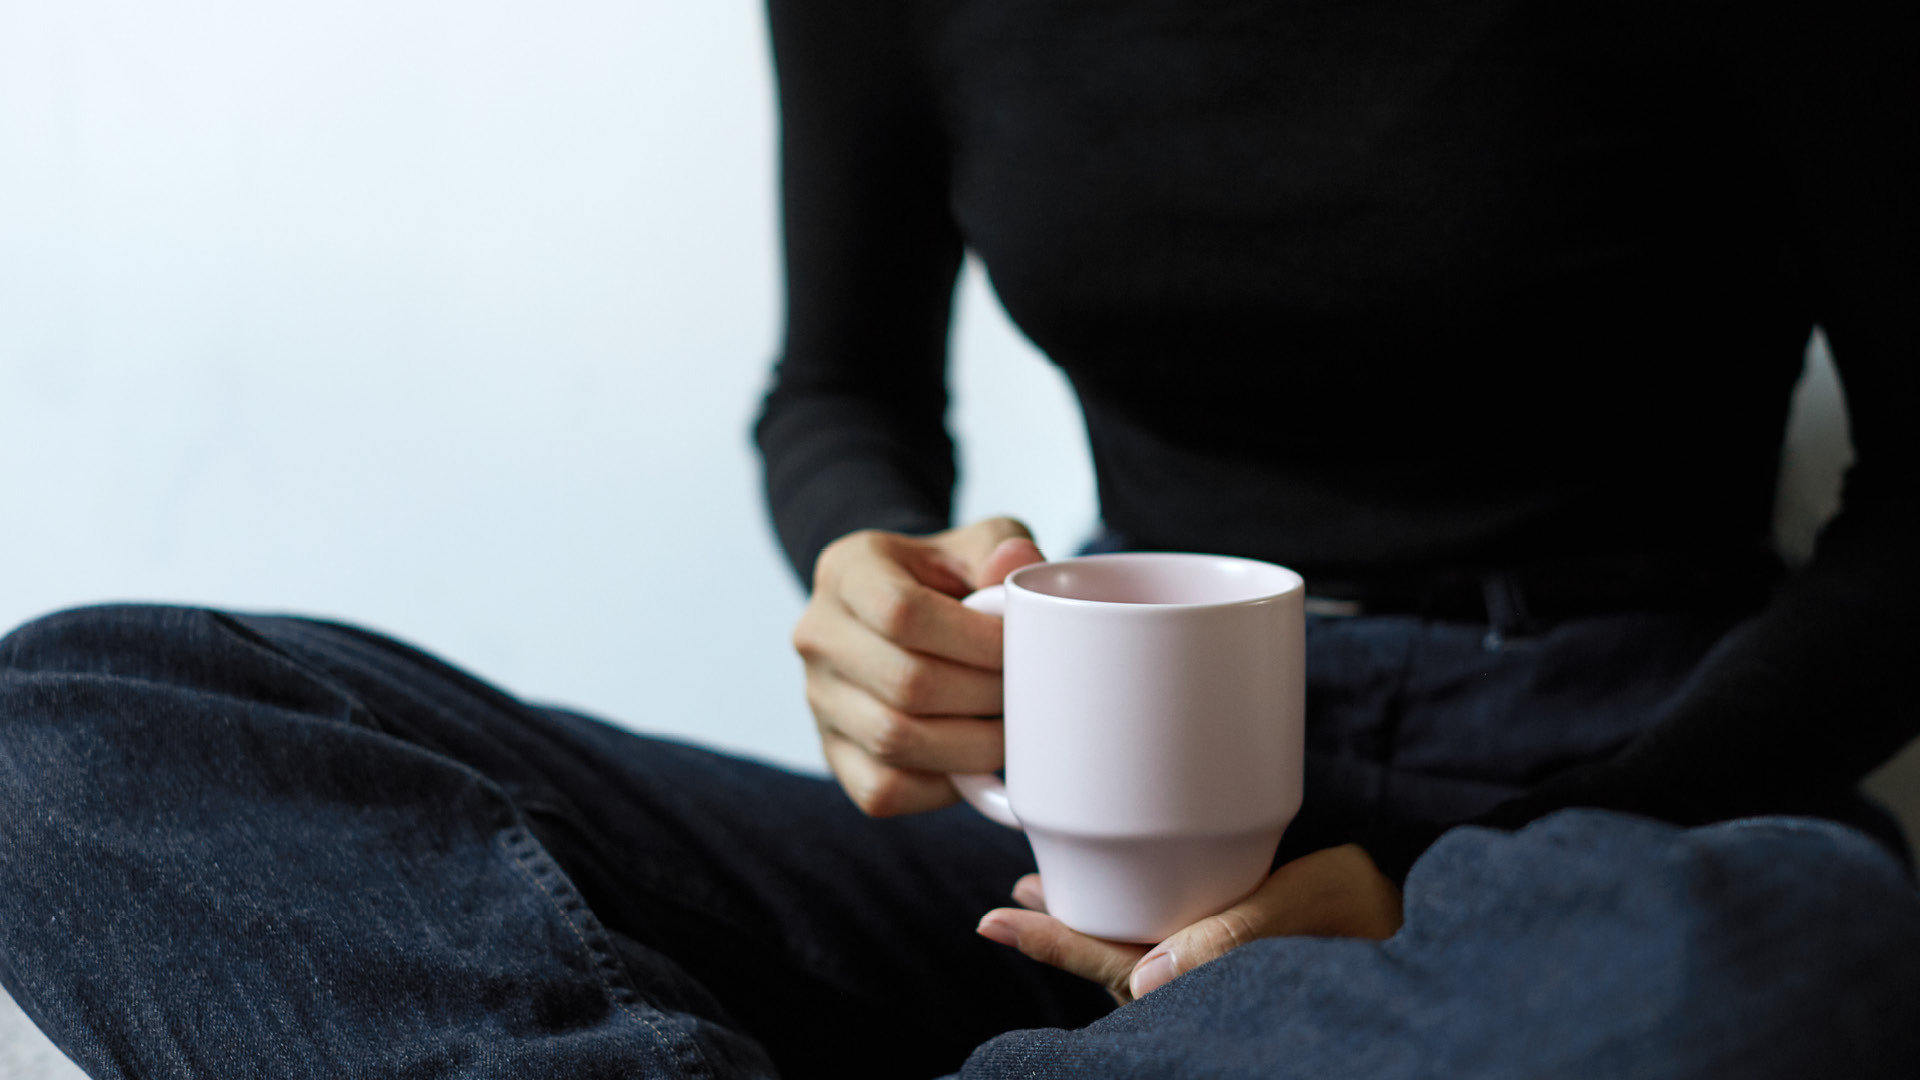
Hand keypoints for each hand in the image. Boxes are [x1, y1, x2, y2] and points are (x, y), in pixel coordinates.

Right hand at [794, 517, 1045, 815]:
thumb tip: (1017, 562)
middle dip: (985, 695)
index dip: (975, 640)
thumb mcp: (974, 545)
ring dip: (971, 745)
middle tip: (1027, 692)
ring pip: (894, 740)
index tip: (1021, 646)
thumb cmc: (948, 580)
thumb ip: (1001, 548)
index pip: (902, 612)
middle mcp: (818, 634)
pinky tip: (973, 760)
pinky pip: (883, 789)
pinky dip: (941, 785)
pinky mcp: (832, 753)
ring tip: (1009, 726)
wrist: (901, 615)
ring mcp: (818, 699)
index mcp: (847, 570)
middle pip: (905, 682)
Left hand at [976, 843, 1403, 1003]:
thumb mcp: (1307, 905)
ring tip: (1042, 897)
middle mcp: (1208, 981)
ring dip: (1092, 929)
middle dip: (1058, 935)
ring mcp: (1222, 971)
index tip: (993, 922)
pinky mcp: (1239, 955)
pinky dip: (1133, 925)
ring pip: (1137, 959)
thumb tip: (1142, 986)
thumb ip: (1230, 936)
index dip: (1053, 944)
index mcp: (1215, 975)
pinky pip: (1170, 947)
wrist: (1427, 927)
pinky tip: (1115, 898)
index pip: (1114, 964)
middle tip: (1004, 910)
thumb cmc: (1374, 909)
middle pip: (1113, 964)